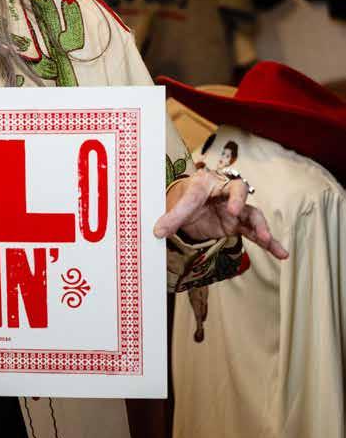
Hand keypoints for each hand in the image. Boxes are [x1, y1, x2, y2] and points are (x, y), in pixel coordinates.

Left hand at [153, 168, 287, 260]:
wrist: (186, 206)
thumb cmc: (184, 198)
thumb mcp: (178, 207)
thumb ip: (171, 219)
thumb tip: (157, 233)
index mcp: (211, 183)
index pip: (224, 186)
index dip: (231, 198)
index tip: (233, 211)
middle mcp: (226, 193)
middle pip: (242, 194)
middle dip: (245, 207)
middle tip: (243, 219)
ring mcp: (234, 210)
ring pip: (252, 215)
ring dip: (261, 228)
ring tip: (268, 241)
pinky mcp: (237, 225)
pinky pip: (255, 233)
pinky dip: (267, 243)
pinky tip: (281, 254)